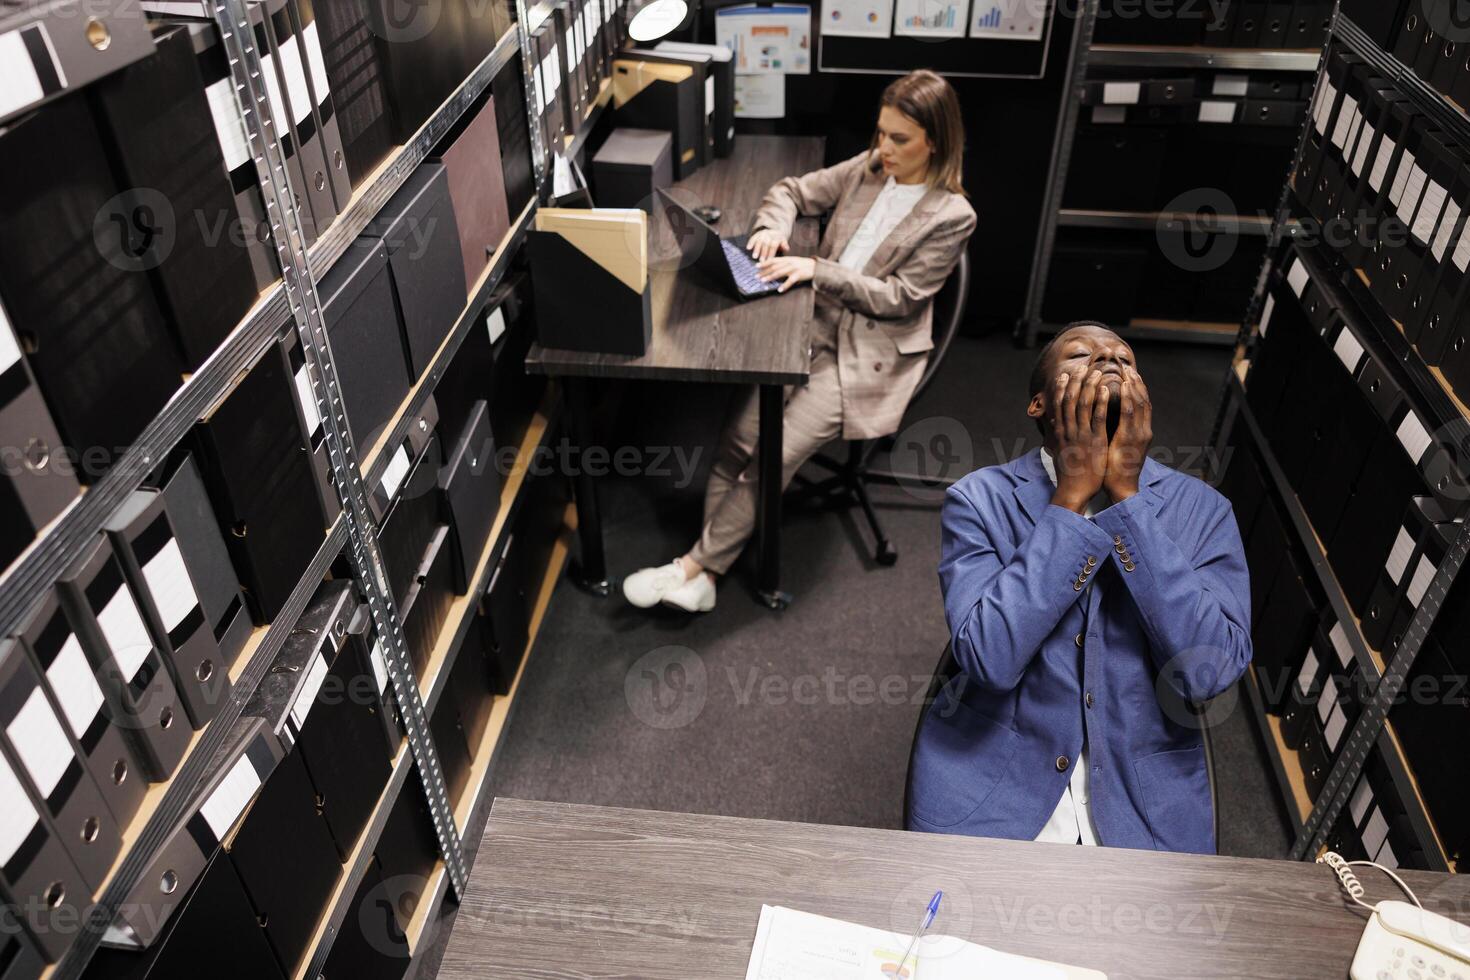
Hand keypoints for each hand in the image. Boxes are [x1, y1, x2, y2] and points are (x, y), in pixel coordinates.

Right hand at [747, 229, 788, 261]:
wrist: (774, 231)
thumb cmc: (779, 241)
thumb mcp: (783, 242)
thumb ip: (784, 245)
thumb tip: (787, 248)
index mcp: (777, 236)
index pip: (773, 245)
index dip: (771, 253)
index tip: (769, 261)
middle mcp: (770, 234)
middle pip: (766, 244)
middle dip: (763, 253)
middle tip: (761, 261)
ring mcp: (763, 233)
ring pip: (759, 241)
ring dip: (756, 249)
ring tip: (754, 257)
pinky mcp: (757, 233)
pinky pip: (753, 237)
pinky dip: (750, 243)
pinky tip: (748, 248)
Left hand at [757, 255, 814, 292]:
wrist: (815, 266)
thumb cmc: (802, 265)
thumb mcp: (792, 261)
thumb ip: (783, 264)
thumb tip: (772, 268)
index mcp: (786, 259)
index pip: (773, 260)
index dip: (764, 263)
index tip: (756, 266)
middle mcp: (789, 262)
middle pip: (774, 267)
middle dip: (764, 272)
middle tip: (757, 276)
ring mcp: (794, 268)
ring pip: (780, 272)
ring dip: (771, 277)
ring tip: (764, 281)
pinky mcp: (799, 275)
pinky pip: (790, 281)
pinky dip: (785, 285)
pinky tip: (780, 290)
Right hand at [1049, 370, 1110, 513]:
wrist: (1074, 490)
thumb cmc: (1069, 472)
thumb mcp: (1059, 450)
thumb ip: (1057, 434)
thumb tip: (1052, 423)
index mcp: (1060, 432)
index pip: (1058, 404)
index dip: (1062, 388)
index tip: (1065, 374)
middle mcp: (1068, 430)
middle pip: (1070, 399)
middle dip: (1076, 381)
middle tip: (1083, 367)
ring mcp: (1081, 435)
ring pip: (1083, 404)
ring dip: (1090, 386)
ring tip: (1097, 372)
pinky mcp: (1094, 441)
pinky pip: (1097, 418)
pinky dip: (1101, 402)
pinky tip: (1106, 390)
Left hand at [1105, 367, 1152, 502]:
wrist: (1121, 489)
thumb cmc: (1115, 469)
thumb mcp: (1118, 447)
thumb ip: (1118, 432)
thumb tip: (1106, 419)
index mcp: (1140, 433)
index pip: (1142, 405)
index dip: (1137, 388)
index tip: (1130, 374)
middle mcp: (1143, 431)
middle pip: (1143, 400)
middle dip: (1136, 383)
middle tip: (1128, 367)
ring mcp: (1138, 434)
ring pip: (1138, 403)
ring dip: (1133, 386)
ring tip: (1126, 371)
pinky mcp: (1130, 439)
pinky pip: (1129, 414)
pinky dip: (1128, 398)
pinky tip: (1122, 387)